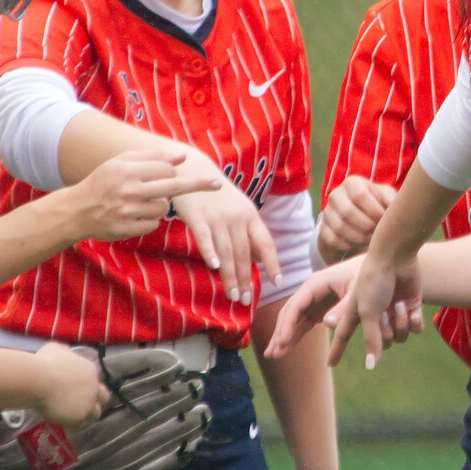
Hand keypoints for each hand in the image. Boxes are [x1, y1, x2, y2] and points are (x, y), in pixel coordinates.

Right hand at [32, 341, 109, 425]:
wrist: (40, 380)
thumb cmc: (45, 363)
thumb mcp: (55, 349)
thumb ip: (64, 353)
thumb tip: (65, 353)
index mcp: (90, 370)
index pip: (95, 380)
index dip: (88, 386)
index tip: (77, 389)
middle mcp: (94, 386)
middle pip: (104, 397)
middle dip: (96, 401)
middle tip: (82, 405)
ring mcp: (89, 402)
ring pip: (95, 413)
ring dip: (86, 414)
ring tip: (74, 416)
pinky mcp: (80, 416)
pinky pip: (80, 423)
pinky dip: (73, 423)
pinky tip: (63, 421)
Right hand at [69, 150, 221, 242]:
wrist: (77, 210)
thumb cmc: (103, 181)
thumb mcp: (121, 162)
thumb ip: (151, 157)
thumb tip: (182, 157)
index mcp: (128, 170)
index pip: (166, 169)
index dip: (171, 171)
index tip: (175, 173)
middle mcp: (129, 190)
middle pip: (174, 187)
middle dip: (198, 185)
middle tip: (217, 184)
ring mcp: (128, 212)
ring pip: (164, 208)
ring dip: (160, 205)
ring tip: (142, 202)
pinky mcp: (126, 229)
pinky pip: (154, 224)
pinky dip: (150, 220)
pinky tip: (135, 215)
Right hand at [173, 181, 283, 305]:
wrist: (192, 169)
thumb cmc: (216, 193)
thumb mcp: (238, 208)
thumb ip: (247, 231)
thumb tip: (257, 258)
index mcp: (250, 215)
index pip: (265, 242)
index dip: (273, 262)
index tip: (278, 281)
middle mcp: (237, 217)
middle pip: (245, 254)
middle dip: (246, 279)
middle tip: (245, 300)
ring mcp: (218, 217)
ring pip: (227, 252)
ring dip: (231, 276)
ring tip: (233, 295)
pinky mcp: (198, 217)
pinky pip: (206, 239)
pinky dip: (211, 253)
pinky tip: (215, 267)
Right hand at [265, 257, 359, 358]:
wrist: (376, 270)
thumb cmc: (367, 277)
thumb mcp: (357, 292)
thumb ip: (343, 307)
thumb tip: (326, 323)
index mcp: (315, 284)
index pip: (295, 305)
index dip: (287, 324)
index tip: (282, 342)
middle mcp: (309, 291)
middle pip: (289, 313)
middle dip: (280, 333)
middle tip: (271, 354)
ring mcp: (312, 301)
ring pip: (293, 320)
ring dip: (284, 337)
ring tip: (274, 355)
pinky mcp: (318, 309)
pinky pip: (302, 324)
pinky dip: (294, 336)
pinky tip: (287, 349)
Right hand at [316, 177, 394, 262]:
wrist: (358, 216)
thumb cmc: (376, 203)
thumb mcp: (385, 197)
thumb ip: (391, 200)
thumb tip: (396, 208)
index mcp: (352, 183)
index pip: (359, 195)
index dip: (373, 210)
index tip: (384, 220)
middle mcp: (336, 194)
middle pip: (347, 212)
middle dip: (366, 226)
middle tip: (377, 233)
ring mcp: (327, 211)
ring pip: (339, 227)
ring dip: (358, 237)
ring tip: (370, 240)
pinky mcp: (323, 227)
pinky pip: (332, 239)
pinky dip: (346, 245)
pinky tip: (358, 244)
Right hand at [324, 249, 422, 369]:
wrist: (397, 258)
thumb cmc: (374, 280)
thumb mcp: (369, 313)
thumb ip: (370, 340)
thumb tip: (371, 366)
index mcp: (357, 313)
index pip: (343, 337)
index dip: (336, 351)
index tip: (330, 364)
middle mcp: (374, 315)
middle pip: (382, 343)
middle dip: (386, 330)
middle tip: (386, 311)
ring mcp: (392, 312)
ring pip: (400, 337)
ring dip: (401, 323)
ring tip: (398, 305)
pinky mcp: (410, 307)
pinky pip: (415, 328)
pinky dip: (414, 320)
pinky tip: (411, 308)